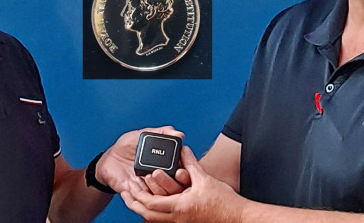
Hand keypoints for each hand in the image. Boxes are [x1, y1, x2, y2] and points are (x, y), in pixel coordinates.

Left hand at [95, 126, 184, 193]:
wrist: (109, 160)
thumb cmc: (126, 146)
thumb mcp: (142, 135)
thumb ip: (161, 132)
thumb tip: (179, 134)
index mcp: (168, 164)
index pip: (184, 173)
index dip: (185, 173)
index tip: (180, 169)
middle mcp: (163, 178)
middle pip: (177, 187)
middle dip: (171, 182)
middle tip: (159, 173)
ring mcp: (153, 188)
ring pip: (164, 196)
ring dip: (158, 187)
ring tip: (147, 176)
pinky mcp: (141, 195)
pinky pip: (148, 200)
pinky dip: (145, 193)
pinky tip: (137, 181)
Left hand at [121, 146, 246, 222]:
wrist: (237, 218)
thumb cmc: (223, 202)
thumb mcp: (205, 179)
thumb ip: (190, 163)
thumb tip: (183, 148)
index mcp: (179, 207)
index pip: (150, 203)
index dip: (138, 194)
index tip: (131, 185)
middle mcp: (177, 219)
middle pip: (147, 215)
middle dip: (134, 204)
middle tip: (126, 194)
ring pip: (154, 220)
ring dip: (143, 209)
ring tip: (135, 199)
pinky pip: (164, 221)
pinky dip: (155, 214)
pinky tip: (153, 207)